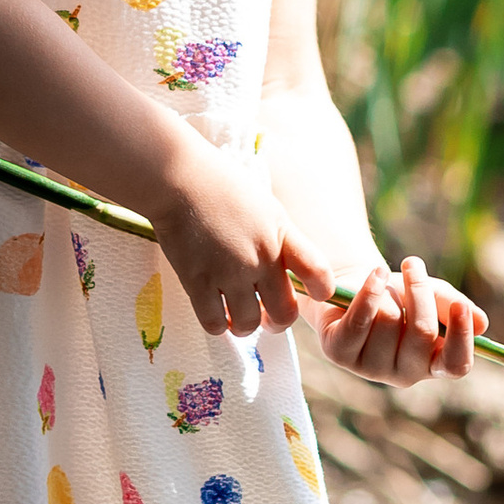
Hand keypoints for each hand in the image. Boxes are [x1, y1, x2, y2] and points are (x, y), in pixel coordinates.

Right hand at [153, 150, 336, 338]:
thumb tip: (289, 267)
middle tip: (267, 318)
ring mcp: (229, 272)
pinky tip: (215, 313)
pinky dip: (217, 325)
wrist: (181, 178)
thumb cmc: (223, 186)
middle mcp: (260, 258)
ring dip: (244, 326)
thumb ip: (281, 238)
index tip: (314, 294)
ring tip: (237, 317)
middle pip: (284, 313)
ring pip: (248, 324)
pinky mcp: (197, 281)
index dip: (322, 291)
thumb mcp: (267, 207)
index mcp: (282, 235)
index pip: (319, 272)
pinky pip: (214, 323)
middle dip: (277, 322)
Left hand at [319, 254, 485, 383]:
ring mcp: (371, 368)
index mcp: (433, 364)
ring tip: (384, 279)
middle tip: (413, 263)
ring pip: (389, 322)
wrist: (356, 286)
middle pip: (422, 334)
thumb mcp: (433, 295)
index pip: (456, 365)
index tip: (462, 306)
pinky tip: (375, 274)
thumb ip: (456, 307)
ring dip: (390, 289)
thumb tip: (480, 322)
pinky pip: (359, 322)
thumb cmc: (402, 295)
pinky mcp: (340, 353)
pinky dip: (370, 291)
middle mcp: (404, 373)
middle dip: (420, 293)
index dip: (461, 339)